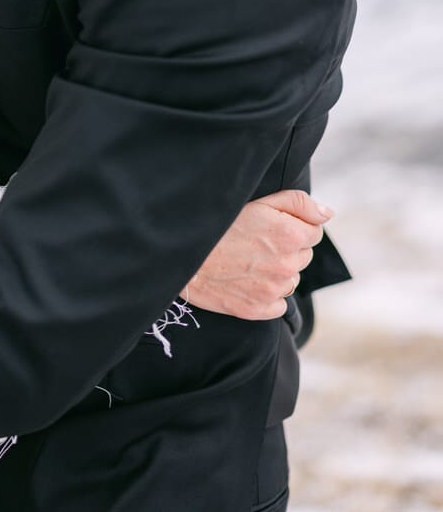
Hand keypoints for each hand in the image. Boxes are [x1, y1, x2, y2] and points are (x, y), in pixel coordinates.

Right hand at [186, 189, 332, 319]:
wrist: (184, 254)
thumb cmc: (219, 223)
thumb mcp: (259, 202)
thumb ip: (299, 204)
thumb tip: (328, 214)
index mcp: (290, 235)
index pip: (314, 232)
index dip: (294, 226)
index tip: (272, 226)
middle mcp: (287, 265)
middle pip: (303, 255)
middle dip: (286, 247)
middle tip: (256, 242)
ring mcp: (274, 290)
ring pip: (290, 279)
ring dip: (278, 270)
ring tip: (248, 260)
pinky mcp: (259, 309)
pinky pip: (278, 303)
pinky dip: (268, 294)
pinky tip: (247, 280)